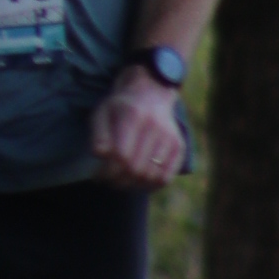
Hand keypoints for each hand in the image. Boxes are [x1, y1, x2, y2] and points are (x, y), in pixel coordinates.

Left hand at [89, 70, 187, 185]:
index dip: (108, 171)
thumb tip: (101, 155)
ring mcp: (170, 137)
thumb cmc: (121, 107)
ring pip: (151, 176)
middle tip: (109, 181)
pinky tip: (139, 181)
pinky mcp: (179, 146)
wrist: (151, 92)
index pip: (121, 155)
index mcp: (133, 115)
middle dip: (119, 181)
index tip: (99, 175)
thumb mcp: (103, 113)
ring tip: (122, 181)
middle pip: (136, 169)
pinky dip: (150, 185)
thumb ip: (99, 135)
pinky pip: (166, 177)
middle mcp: (155, 126)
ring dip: (133, 185)